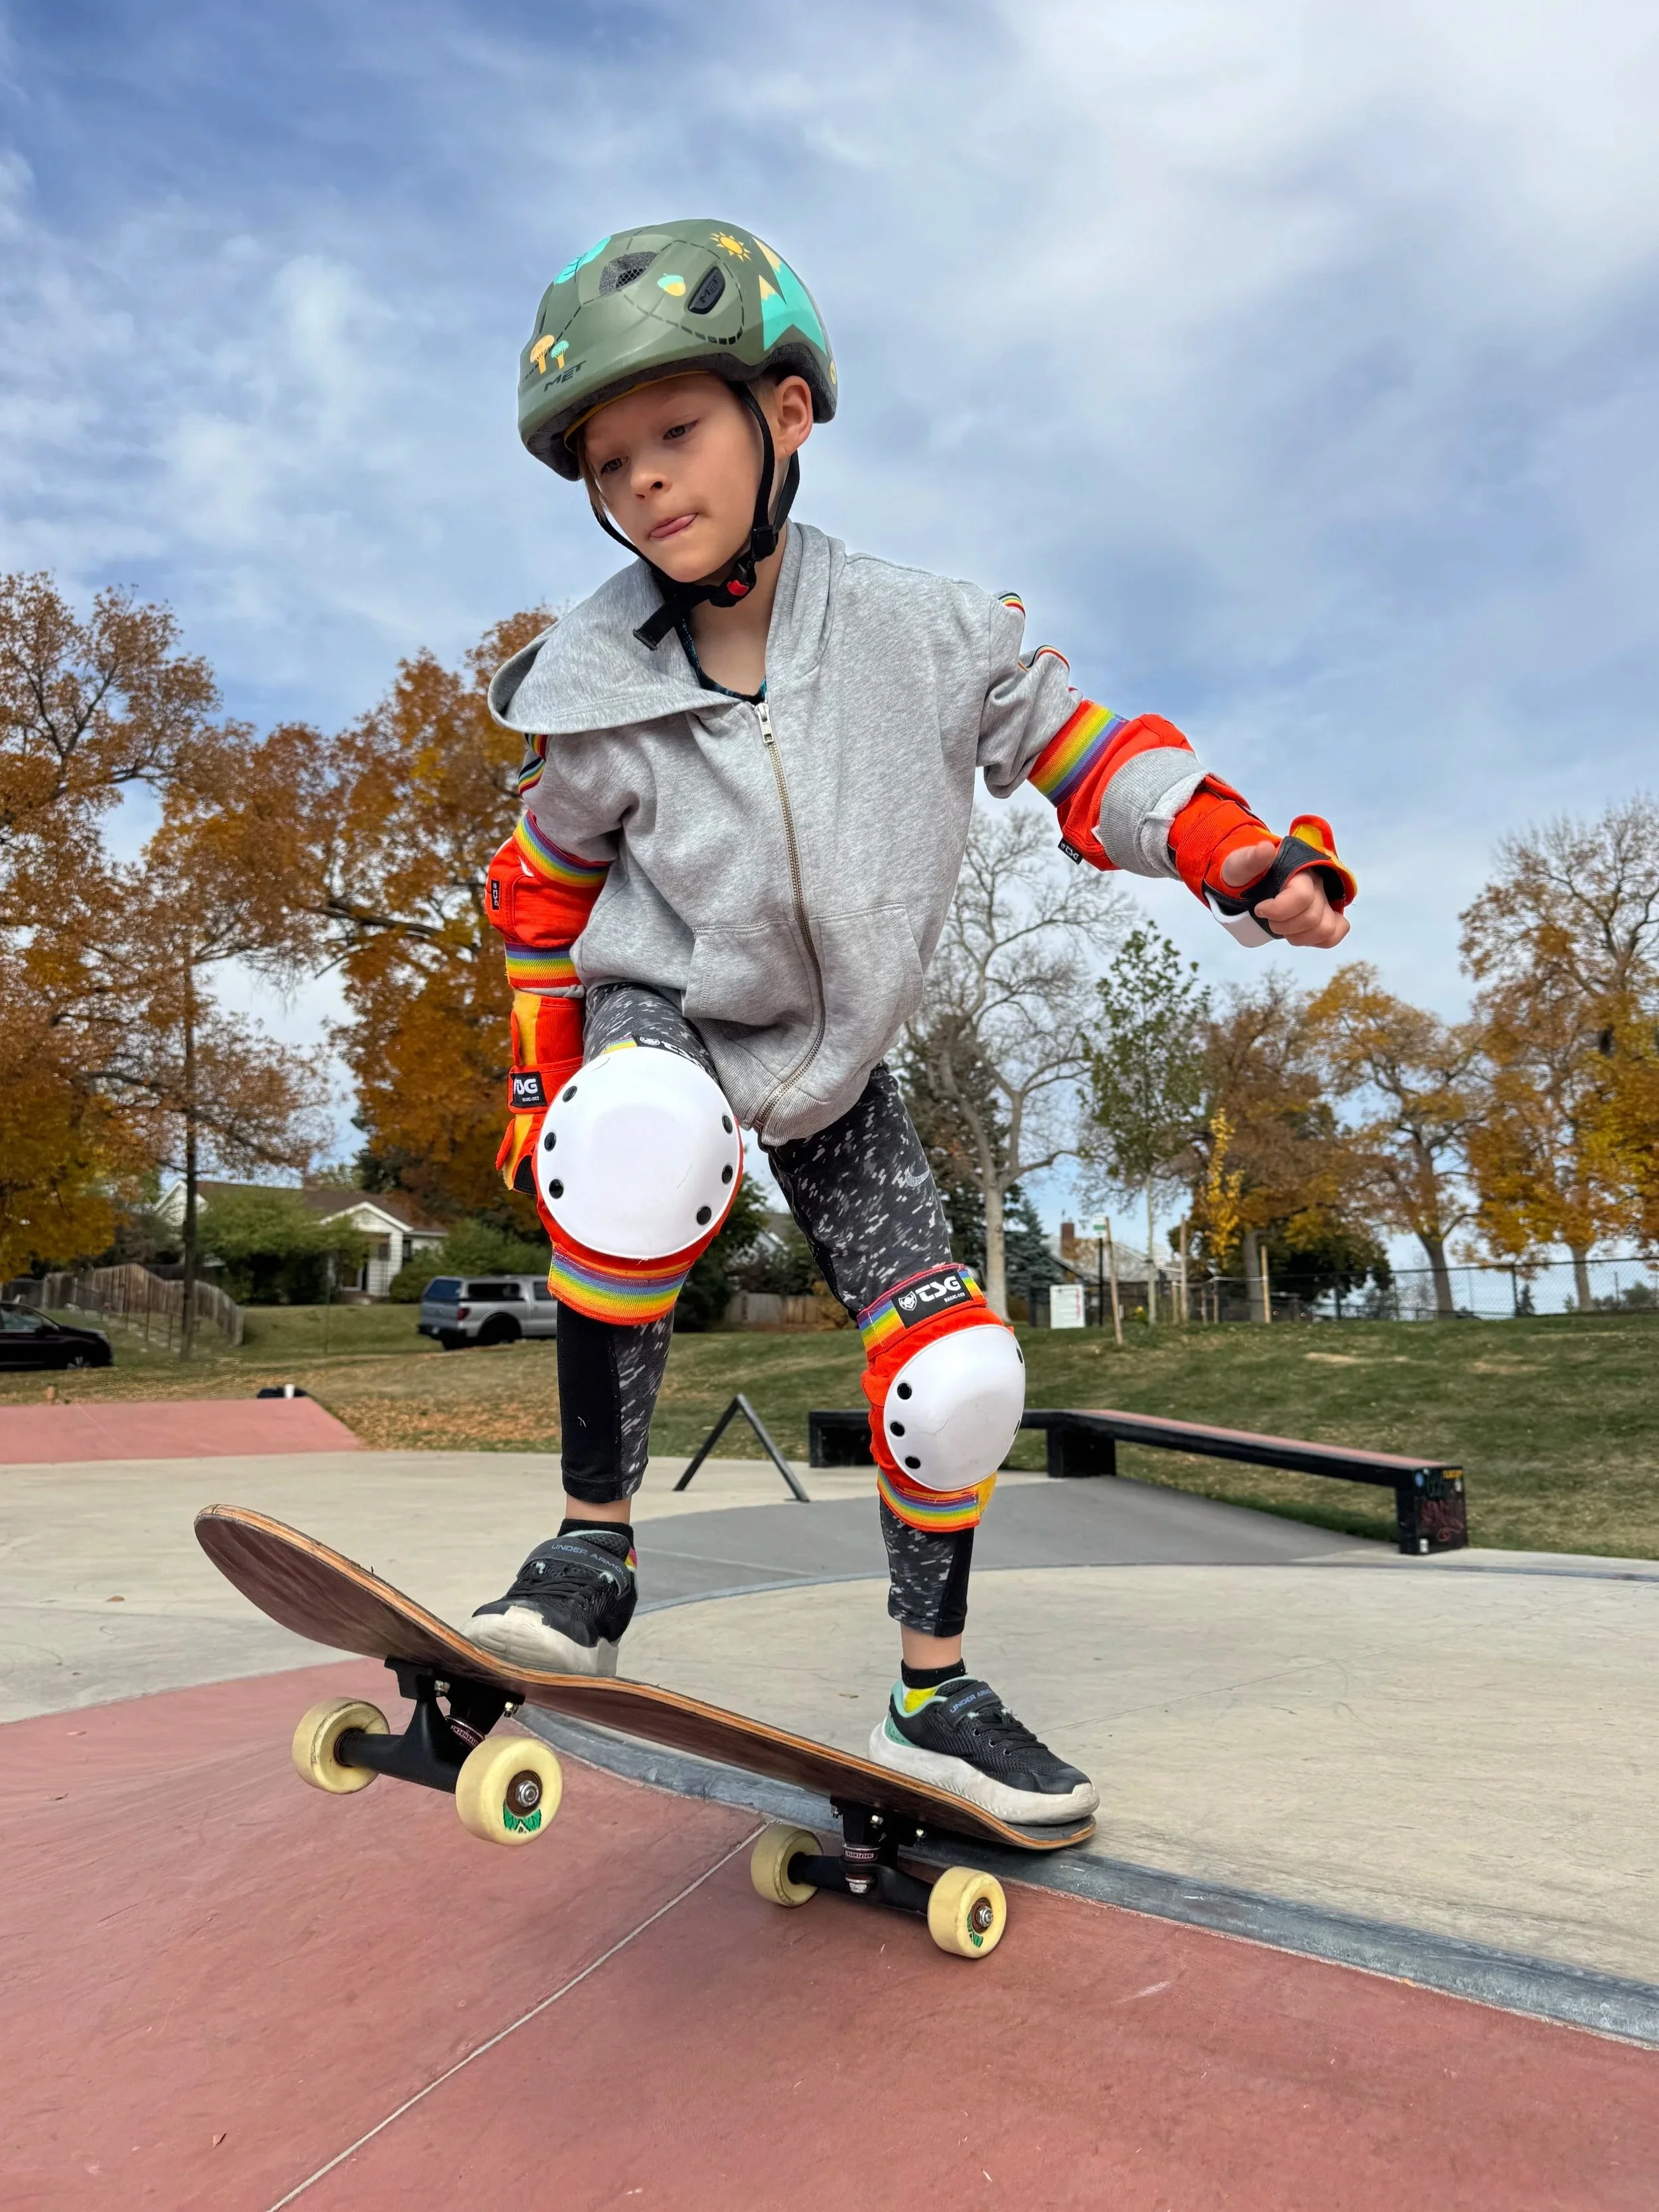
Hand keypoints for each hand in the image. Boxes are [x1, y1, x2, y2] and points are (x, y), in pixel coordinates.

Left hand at [1220, 842, 1349, 948]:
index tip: (1259, 909)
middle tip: (1267, 920)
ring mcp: (1324, 902)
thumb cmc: (1246, 875)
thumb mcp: (1240, 865)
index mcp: (1300, 871)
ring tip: (1282, 929)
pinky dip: (1316, 941)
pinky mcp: (1327, 917)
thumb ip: (1251, 859)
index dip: (1278, 910)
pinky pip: (1334, 935)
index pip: (1302, 896)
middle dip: (1283, 925)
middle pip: (1312, 917)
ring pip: (1325, 929)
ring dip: (1299, 937)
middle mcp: (1318, 886)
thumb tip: (1266, 849)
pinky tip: (1298, 935)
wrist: (1250, 884)